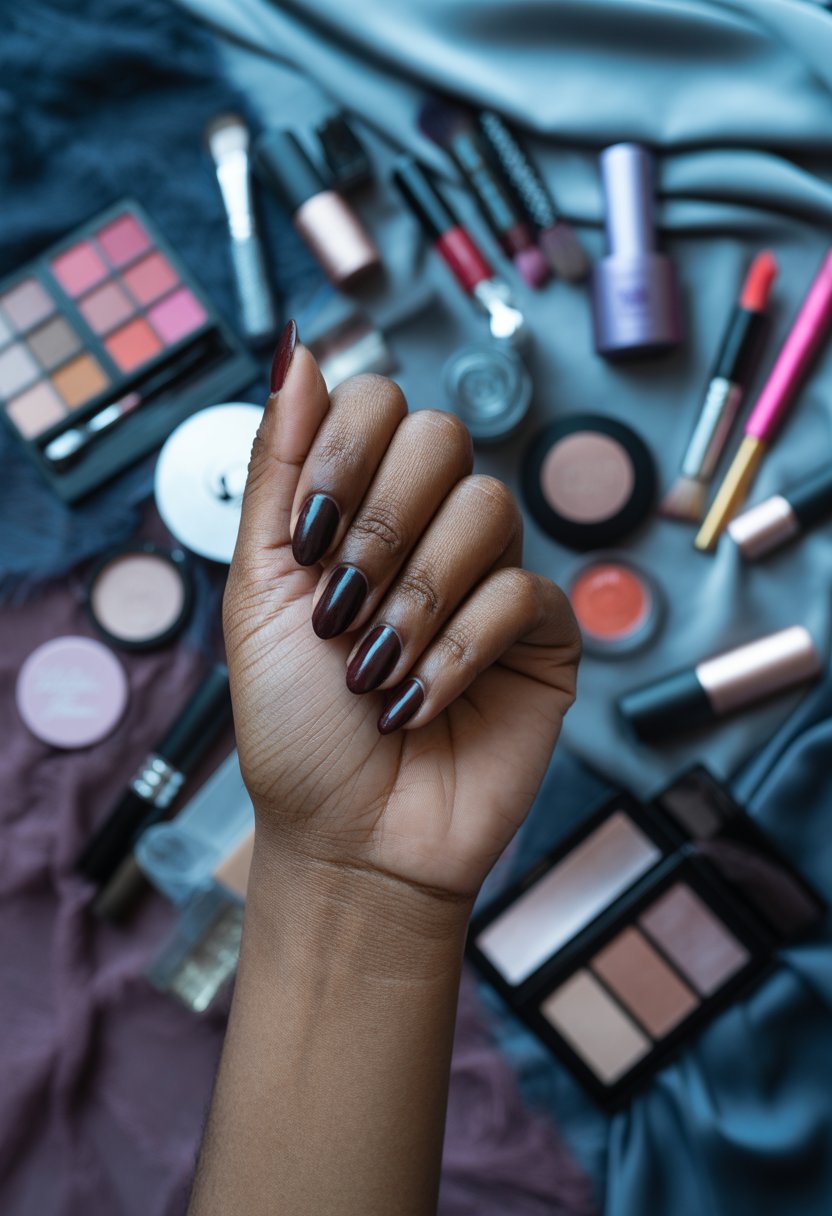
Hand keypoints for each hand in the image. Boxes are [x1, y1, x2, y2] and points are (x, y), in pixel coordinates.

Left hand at [223, 323, 580, 902]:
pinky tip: (415, 706)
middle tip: (342, 611)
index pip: (378, 404)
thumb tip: (296, 349)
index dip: (342, 455)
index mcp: (363, 507)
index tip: (307, 544)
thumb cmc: (294, 723)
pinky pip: (522, 592)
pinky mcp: (544, 634)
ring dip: (413, 601)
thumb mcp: (259, 590)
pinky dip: (455, 653)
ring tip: (373, 673)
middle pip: (441, 436)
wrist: (347, 835)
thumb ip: (278, 470)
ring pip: (487, 509)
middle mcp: (431, 528)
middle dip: (379, 529)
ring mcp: (494, 576)